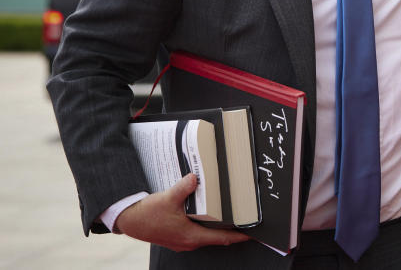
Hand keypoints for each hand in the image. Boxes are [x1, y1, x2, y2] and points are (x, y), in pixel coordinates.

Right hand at [115, 174, 250, 251]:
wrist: (128, 221)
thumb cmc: (147, 214)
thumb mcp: (168, 198)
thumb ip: (184, 188)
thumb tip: (195, 177)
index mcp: (191, 236)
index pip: (222, 238)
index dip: (239, 236)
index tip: (253, 234)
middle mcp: (189, 242)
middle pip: (217, 237)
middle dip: (232, 230)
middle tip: (245, 219)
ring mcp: (182, 241)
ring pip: (207, 235)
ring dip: (218, 227)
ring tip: (231, 215)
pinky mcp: (176, 236)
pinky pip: (197, 232)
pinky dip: (206, 225)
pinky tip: (208, 214)